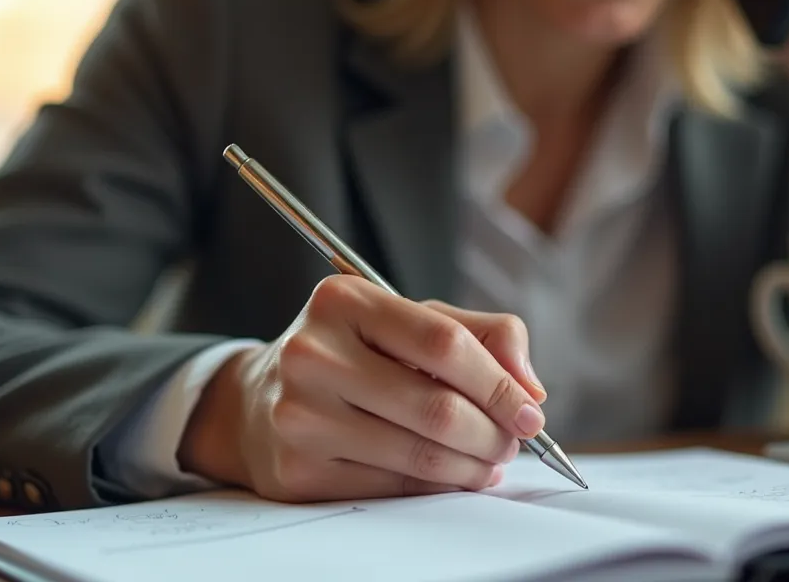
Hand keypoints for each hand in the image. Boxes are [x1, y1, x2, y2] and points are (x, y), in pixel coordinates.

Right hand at [177, 275, 547, 502]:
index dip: (499, 383)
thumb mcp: (409, 321)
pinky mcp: (296, 470)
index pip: (444, 343)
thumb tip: (530, 388)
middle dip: (493, 433)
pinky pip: (391, 486)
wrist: (258, 401)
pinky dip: (435, 486)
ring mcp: (299, 415)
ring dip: (472, 466)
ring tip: (489, 461)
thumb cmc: (353, 354)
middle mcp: (312, 354)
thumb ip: (482, 335)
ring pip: (418, 453)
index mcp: (343, 301)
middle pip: (436, 407)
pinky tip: (449, 475)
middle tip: (512, 442)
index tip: (530, 410)